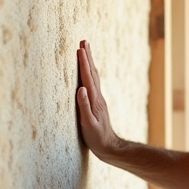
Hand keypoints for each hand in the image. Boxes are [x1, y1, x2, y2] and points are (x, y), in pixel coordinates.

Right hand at [76, 40, 118, 158]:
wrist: (110, 147)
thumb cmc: (97, 138)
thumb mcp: (88, 124)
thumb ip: (84, 106)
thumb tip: (80, 89)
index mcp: (94, 100)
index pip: (87, 78)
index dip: (83, 63)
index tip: (79, 48)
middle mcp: (98, 97)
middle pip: (92, 73)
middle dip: (87, 57)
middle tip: (84, 41)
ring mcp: (99, 99)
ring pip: (94, 77)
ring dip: (89, 63)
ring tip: (85, 50)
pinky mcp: (97, 103)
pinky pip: (93, 83)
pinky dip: (90, 73)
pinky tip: (88, 73)